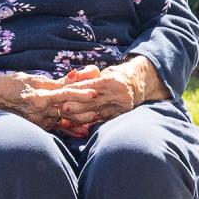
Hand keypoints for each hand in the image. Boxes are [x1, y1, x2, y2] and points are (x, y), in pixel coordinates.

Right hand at [0, 70, 99, 134]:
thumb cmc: (13, 84)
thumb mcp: (34, 79)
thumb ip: (57, 81)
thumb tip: (76, 76)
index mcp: (39, 96)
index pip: (64, 94)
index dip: (80, 93)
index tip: (95, 93)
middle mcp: (39, 110)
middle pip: (67, 110)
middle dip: (84, 111)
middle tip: (100, 112)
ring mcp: (38, 120)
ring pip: (63, 120)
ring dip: (79, 121)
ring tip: (94, 122)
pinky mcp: (36, 126)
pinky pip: (56, 126)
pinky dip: (68, 128)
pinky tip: (80, 131)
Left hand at [54, 57, 169, 128]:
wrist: (138, 83)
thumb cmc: (115, 75)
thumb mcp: (103, 72)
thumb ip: (87, 75)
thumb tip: (71, 76)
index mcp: (111, 81)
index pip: (89, 86)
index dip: (75, 90)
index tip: (61, 92)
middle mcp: (117, 94)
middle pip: (92, 102)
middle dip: (75, 106)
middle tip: (60, 108)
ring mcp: (120, 107)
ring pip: (96, 113)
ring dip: (79, 117)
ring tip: (64, 119)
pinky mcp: (121, 115)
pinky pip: (102, 120)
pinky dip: (89, 123)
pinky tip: (77, 126)